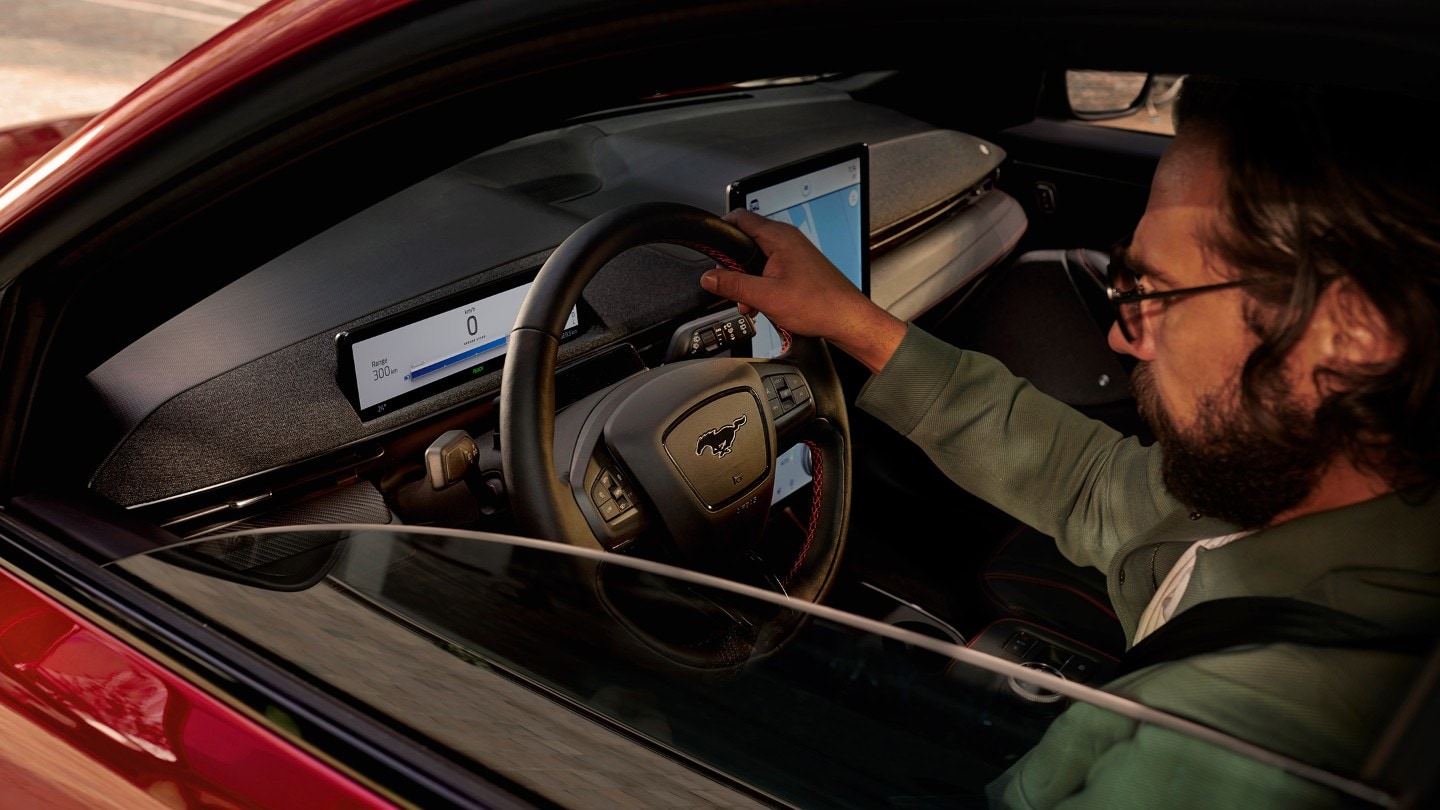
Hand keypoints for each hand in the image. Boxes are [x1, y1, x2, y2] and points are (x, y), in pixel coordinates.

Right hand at [701, 208, 906, 372]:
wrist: (847, 319)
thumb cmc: (819, 305)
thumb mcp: (766, 297)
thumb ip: (733, 285)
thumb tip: (709, 278)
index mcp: (779, 237)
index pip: (739, 218)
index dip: (720, 231)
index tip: (711, 250)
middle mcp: (787, 240)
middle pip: (746, 241)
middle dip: (734, 267)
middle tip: (732, 288)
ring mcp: (793, 252)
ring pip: (757, 259)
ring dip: (748, 281)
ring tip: (751, 304)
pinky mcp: (797, 266)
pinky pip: (770, 269)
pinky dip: (762, 285)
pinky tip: (763, 305)